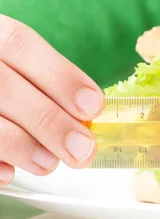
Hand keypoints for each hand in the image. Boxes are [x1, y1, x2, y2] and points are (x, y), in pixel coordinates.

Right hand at [0, 15, 103, 185]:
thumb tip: (87, 111)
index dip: (60, 76)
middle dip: (49, 122)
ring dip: (20, 146)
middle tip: (82, 149)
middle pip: (4, 87)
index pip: (20, 44)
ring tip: (50, 163)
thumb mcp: (11, 58)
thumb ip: (42, 77)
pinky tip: (9, 174)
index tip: (93, 106)